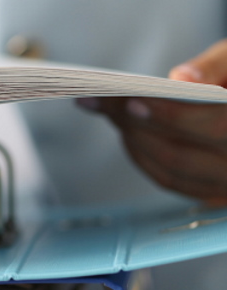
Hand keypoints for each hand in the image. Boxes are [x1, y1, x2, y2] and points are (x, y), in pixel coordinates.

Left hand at [77, 39, 226, 204]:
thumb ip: (215, 67)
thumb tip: (181, 79)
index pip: (213, 129)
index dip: (168, 116)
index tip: (130, 100)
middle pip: (180, 156)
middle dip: (135, 125)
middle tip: (103, 100)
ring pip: (171, 173)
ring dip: (133, 141)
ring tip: (109, 110)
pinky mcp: (214, 194)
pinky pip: (172, 181)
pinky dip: (144, 156)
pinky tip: (128, 131)